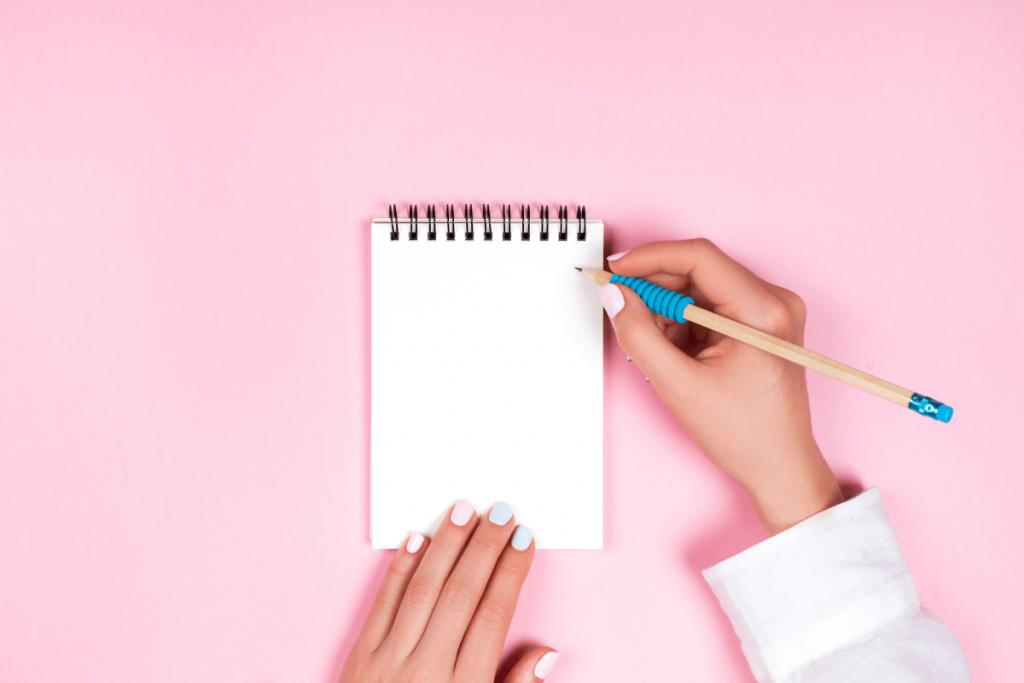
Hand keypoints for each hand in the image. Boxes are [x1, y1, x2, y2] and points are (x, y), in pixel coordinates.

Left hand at [341, 501, 556, 682]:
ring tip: (464, 509)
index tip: (526, 540)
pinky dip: (400, 568)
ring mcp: (388, 660)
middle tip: (503, 510)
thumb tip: (546, 653)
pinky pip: (383, 603)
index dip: (512, 572)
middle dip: (486, 547)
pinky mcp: (359, 656)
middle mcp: (426, 669)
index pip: (494, 615)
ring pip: (423, 588)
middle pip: (462, 593)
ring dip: (447, 544)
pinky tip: (418, 538)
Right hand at [601, 239, 842, 532]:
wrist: (779, 466)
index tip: (615, 270)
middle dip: (655, 290)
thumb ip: (639, 335)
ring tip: (652, 348)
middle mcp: (773, 301)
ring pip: (699, 289)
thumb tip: (614, 295)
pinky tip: (671, 352)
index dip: (649, 258)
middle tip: (621, 308)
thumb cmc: (745, 434)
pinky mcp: (759, 323)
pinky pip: (709, 306)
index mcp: (763, 310)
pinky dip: (681, 323)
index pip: (699, 257)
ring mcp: (769, 311)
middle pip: (698, 271)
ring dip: (666, 311)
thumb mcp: (678, 385)